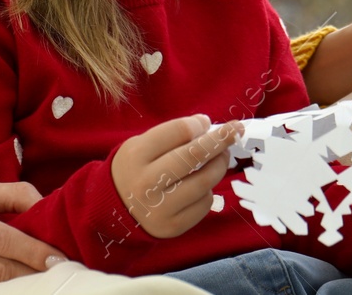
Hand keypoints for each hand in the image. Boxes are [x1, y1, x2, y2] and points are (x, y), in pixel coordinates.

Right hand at [111, 114, 242, 236]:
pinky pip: (204, 203)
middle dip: (220, 140)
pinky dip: (208, 189)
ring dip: (219, 165)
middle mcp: (146, 183)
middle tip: (236, 129)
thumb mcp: (141, 145)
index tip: (206, 123)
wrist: (115, 210)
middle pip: (194, 156)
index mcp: (136, 156)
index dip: (198, 125)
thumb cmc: (135, 169)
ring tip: (221, 157)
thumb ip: (171, 135)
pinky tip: (200, 184)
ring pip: (204, 181)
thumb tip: (207, 127)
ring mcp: (160, 208)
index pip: (178, 132)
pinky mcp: (173, 227)